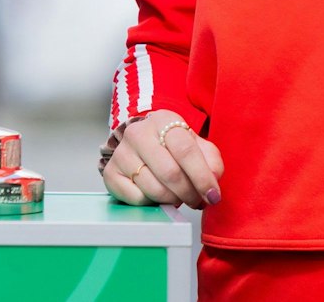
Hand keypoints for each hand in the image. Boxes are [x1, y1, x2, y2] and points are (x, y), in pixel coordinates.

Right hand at [102, 110, 223, 209]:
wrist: (142, 145)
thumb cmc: (173, 147)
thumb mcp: (198, 146)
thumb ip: (212, 161)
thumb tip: (212, 181)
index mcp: (163, 120)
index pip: (185, 150)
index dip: (202, 177)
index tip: (213, 196)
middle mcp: (138, 133)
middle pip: (170, 173)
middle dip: (189, 193)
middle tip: (196, 200)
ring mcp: (121, 153)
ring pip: (154, 189)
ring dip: (173, 200)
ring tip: (178, 196)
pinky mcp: (110, 173)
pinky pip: (138, 198)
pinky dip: (153, 203)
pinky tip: (156, 194)